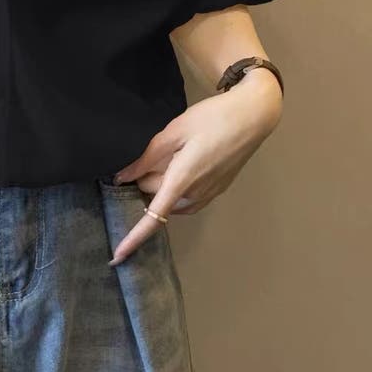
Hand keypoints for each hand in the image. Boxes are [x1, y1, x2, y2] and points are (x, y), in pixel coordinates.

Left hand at [108, 69, 282, 263]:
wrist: (253, 116)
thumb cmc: (212, 118)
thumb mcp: (174, 131)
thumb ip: (147, 157)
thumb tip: (122, 177)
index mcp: (183, 179)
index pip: (153, 217)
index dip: (133, 238)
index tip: (117, 256)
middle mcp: (196, 193)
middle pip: (156, 198)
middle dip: (145, 180)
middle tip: (151, 151)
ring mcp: (210, 193)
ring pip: (171, 198)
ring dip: (161, 184)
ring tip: (169, 153)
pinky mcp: (218, 189)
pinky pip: (186, 199)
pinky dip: (175, 189)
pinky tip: (177, 166)